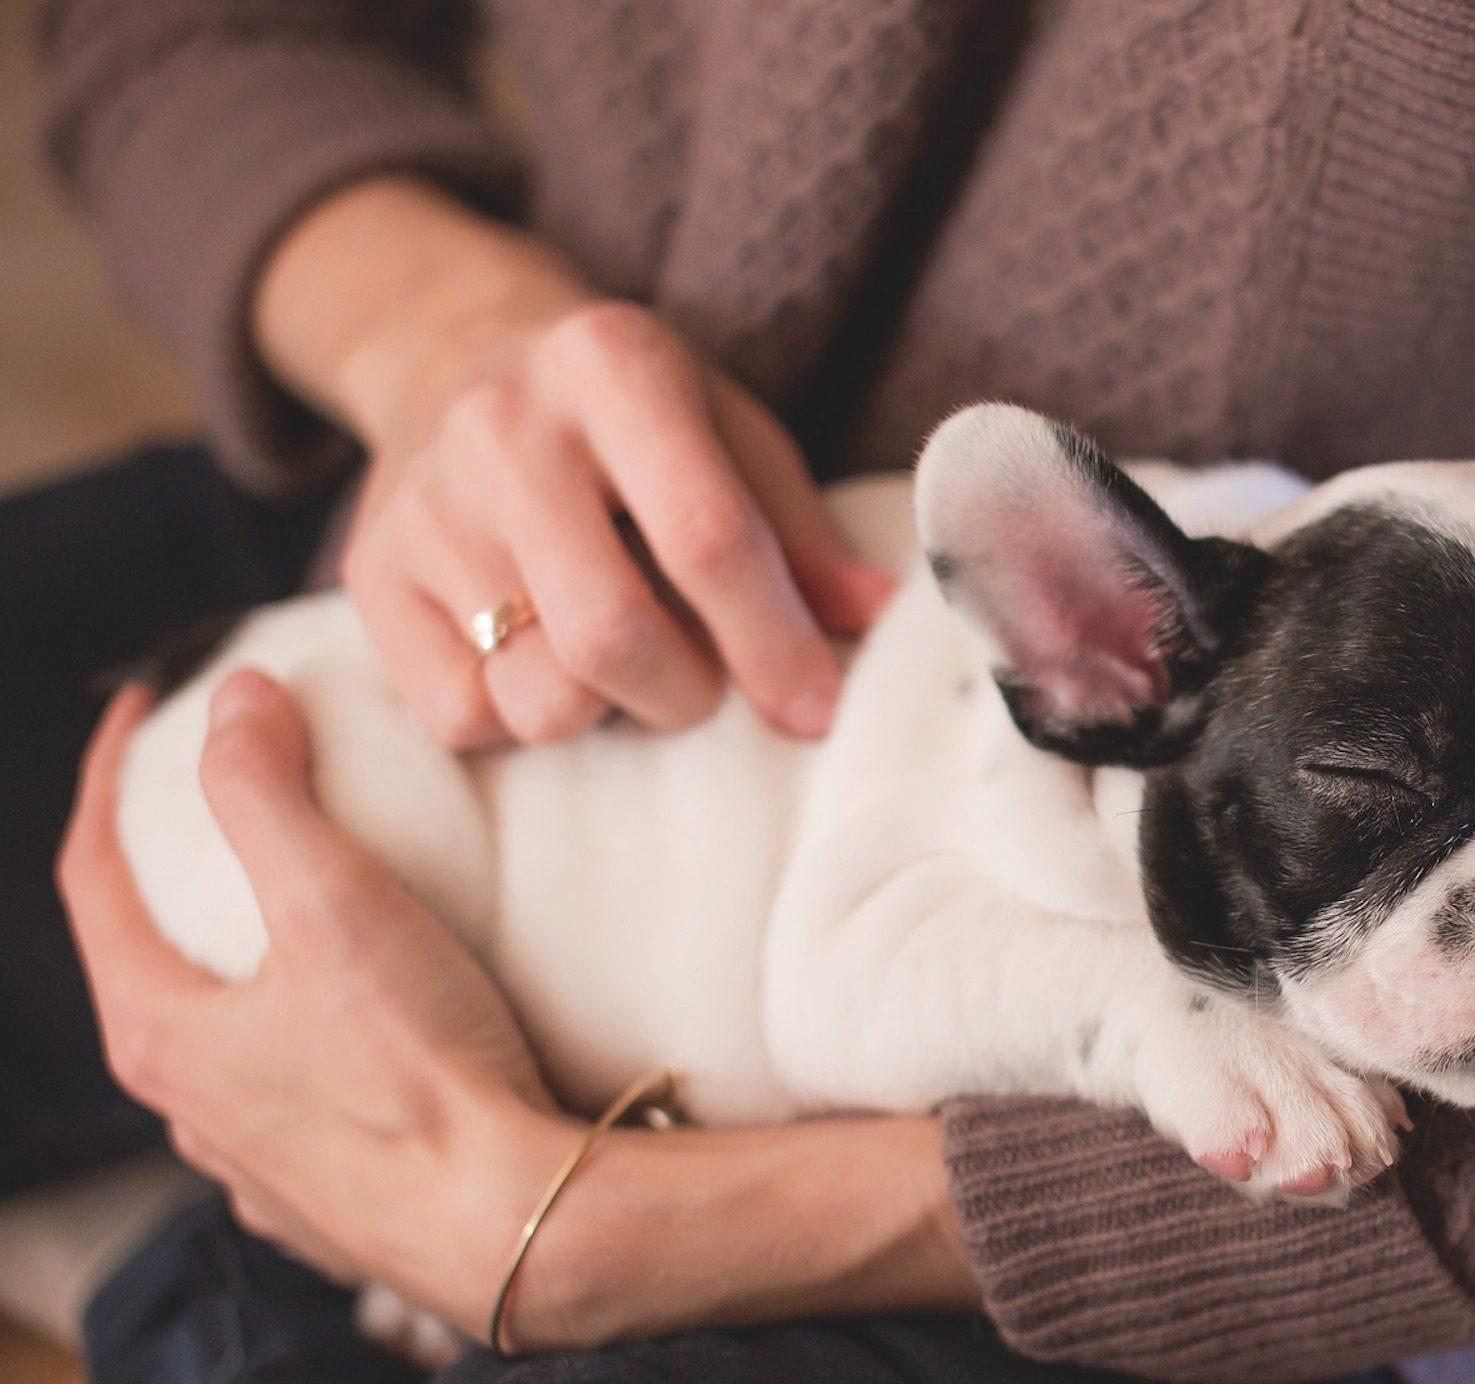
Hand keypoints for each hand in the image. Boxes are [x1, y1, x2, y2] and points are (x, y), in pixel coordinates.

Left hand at [56, 675, 577, 1330]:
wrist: (516, 1225)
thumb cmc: (421, 1072)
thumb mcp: (336, 904)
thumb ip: (267, 791)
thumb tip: (234, 700)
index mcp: (160, 1034)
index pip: (92, 878)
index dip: (108, 778)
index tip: (144, 709)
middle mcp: (187, 1112)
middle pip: (148, 963)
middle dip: (172, 875)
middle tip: (221, 806)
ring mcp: (255, 1169)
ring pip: (221, 1045)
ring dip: (239, 970)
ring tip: (299, 919)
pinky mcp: (329, 1206)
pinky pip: (292, 1106)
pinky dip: (304, 1045)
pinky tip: (359, 1035)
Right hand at [259, 179, 891, 749]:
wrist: (449, 349)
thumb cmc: (627, 411)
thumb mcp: (727, 429)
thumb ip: (799, 531)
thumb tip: (880, 621)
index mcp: (613, 367)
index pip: (706, 538)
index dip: (772, 642)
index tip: (816, 709)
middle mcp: (502, 428)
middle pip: (612, 636)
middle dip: (687, 694)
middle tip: (705, 683)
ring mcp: (423, 505)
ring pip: (537, 694)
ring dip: (606, 712)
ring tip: (621, 661)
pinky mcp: (368, 576)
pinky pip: (458, 716)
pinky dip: (518, 716)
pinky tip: (538, 659)